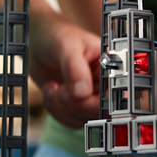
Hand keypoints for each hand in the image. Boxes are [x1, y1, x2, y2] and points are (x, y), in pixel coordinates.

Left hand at [29, 9, 101, 127]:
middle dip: (76, 105)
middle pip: (101, 112)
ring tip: (52, 87)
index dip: (102, 101)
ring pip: (84, 119)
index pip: (119, 93)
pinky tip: (50, 90)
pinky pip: (71, 121)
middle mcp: (106, 83)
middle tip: (60, 89)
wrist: (37, 41)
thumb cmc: (56, 35)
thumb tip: (82, 93)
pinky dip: (56, 110)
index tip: (80, 95)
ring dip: (62, 108)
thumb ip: (75, 68)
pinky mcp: (77, 104)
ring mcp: (92, 95)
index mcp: (112, 65)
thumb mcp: (66, 46)